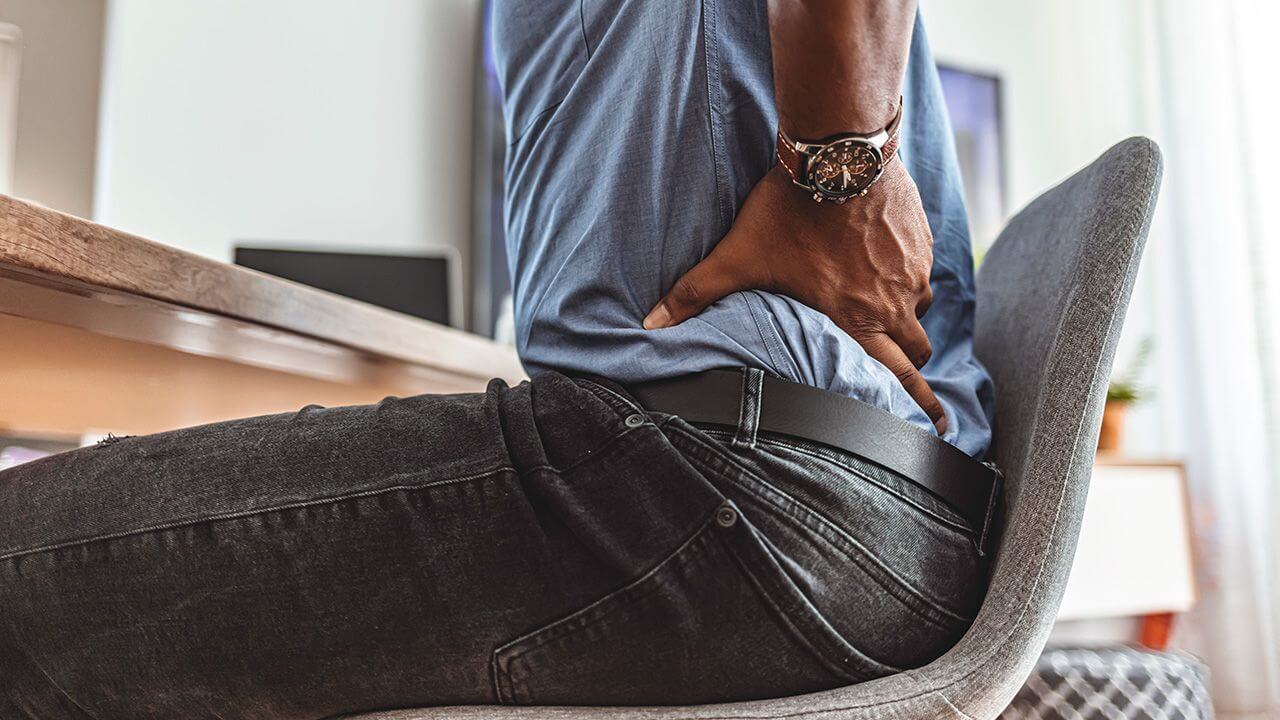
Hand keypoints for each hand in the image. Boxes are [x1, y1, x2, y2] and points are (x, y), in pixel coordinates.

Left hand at [643, 160, 945, 432]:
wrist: (837, 155)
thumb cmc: (788, 211)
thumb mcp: (737, 256)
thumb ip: (694, 294)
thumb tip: (649, 326)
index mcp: (854, 322)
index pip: (898, 377)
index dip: (919, 405)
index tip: (938, 427)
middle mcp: (891, 304)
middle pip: (917, 354)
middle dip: (916, 375)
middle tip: (920, 393)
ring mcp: (911, 271)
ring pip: (920, 311)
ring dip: (907, 321)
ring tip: (889, 321)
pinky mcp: (920, 240)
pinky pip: (922, 272)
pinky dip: (909, 279)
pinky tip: (889, 270)